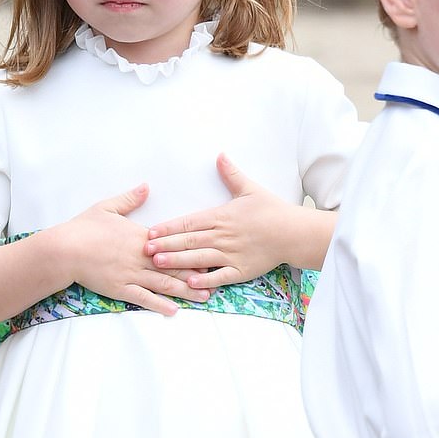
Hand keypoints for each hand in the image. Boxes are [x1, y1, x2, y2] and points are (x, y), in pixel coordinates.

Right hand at [60, 184, 211, 316]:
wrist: (64, 249)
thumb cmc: (84, 228)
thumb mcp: (107, 207)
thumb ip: (130, 198)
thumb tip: (146, 186)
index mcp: (141, 237)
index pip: (173, 244)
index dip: (193, 249)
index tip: (212, 251)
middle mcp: (140, 257)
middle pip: (174, 266)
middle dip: (197, 273)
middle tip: (219, 278)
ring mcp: (131, 274)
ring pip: (164, 284)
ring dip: (186, 291)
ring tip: (205, 297)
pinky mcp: (120, 289)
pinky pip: (143, 298)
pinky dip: (160, 305)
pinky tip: (174, 310)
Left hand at [145, 154, 333, 285]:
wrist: (293, 232)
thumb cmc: (272, 210)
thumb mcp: (250, 189)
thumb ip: (231, 174)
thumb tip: (220, 155)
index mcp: (221, 216)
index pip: (189, 222)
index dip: (168, 227)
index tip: (151, 231)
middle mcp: (222, 236)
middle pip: (188, 241)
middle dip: (165, 245)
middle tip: (144, 249)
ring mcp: (231, 254)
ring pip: (199, 258)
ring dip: (177, 261)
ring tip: (158, 263)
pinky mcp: (241, 270)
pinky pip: (220, 276)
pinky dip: (205, 279)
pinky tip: (190, 282)